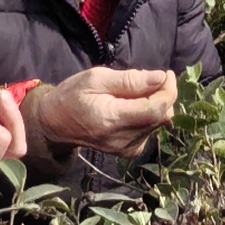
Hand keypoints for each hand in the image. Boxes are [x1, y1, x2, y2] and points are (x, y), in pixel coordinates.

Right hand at [27, 67, 179, 159]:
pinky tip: (132, 107)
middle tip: (149, 79)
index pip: (156, 109)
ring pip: (158, 123)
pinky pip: (150, 130)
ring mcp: (127, 148)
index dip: (168, 90)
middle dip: (163, 94)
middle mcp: (123, 139)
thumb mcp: (96, 78)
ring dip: (155, 104)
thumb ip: (130, 80)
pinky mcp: (129, 151)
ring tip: (134, 93)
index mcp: (113, 119)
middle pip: (161, 116)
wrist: (56, 124)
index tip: (167, 73)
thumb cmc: (73, 95)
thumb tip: (160, 78)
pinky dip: (148, 115)